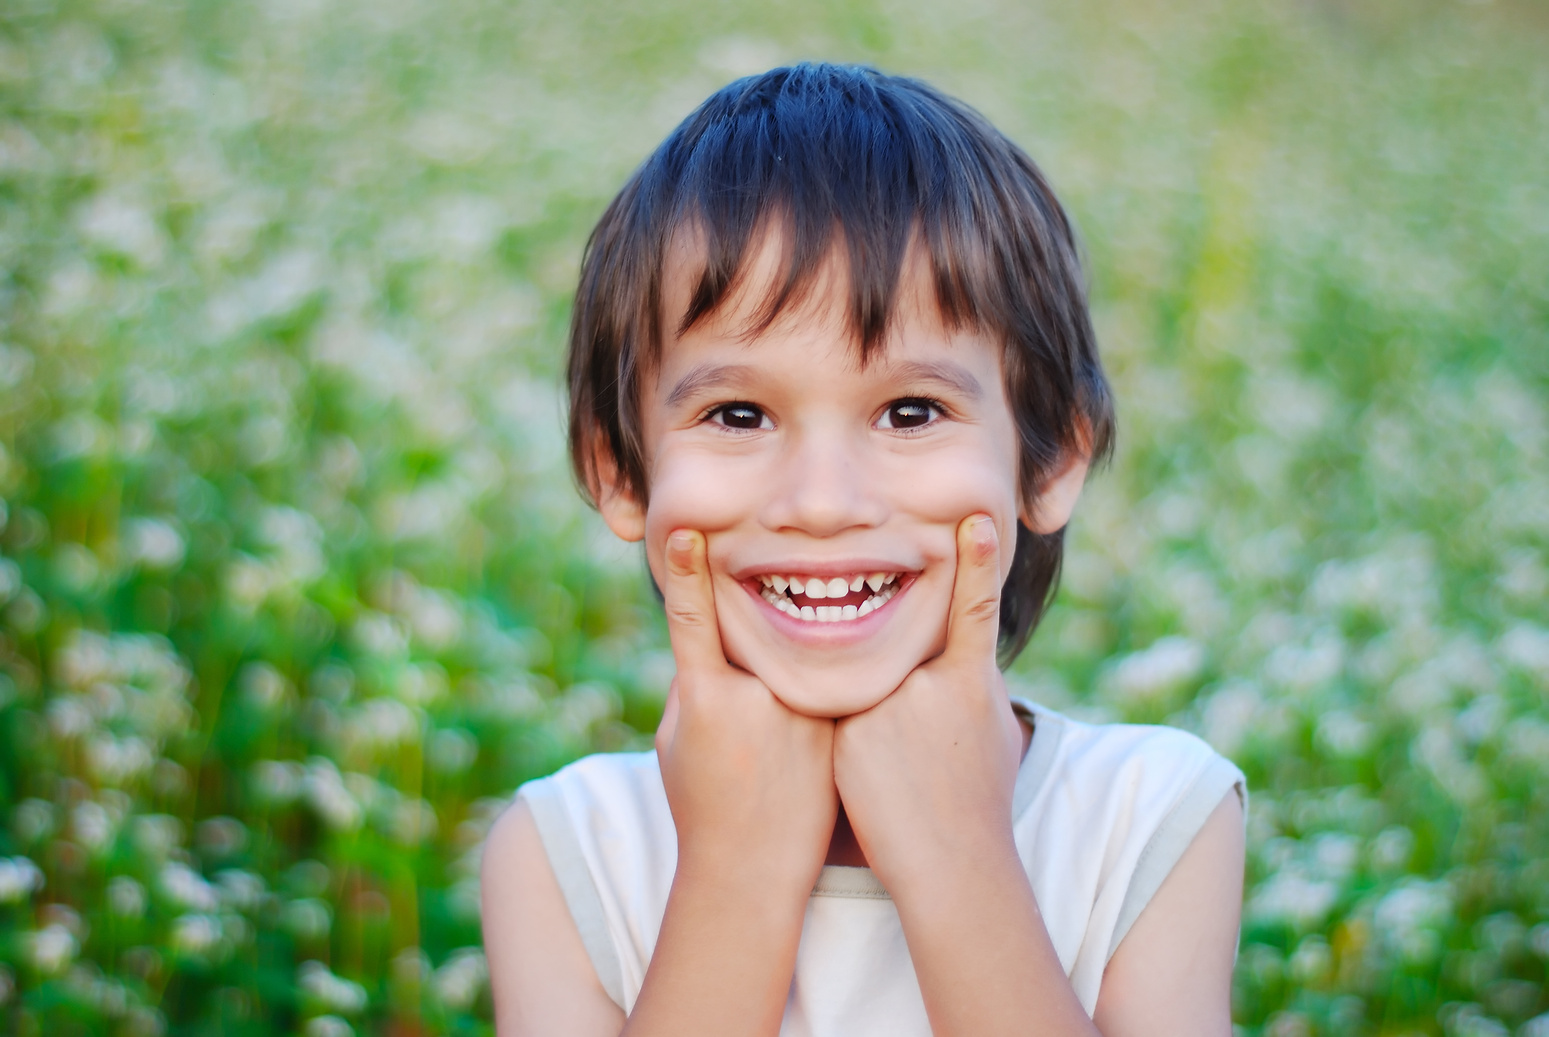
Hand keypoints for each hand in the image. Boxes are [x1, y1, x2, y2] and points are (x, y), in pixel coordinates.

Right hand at [655, 530, 838, 886]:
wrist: (753, 868)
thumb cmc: (702, 802)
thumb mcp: (676, 740)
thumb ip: (691, 683)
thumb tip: (704, 635)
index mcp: (706, 695)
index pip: (691, 617)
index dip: (684, 571)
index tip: (686, 531)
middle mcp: (757, 694)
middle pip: (754, 635)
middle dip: (748, 652)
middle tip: (750, 705)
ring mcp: (802, 708)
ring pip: (792, 660)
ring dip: (785, 682)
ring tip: (774, 748)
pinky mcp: (837, 722)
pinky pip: (826, 682)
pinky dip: (817, 694)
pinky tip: (801, 745)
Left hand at [832, 515, 1023, 896]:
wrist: (953, 861)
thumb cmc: (978, 800)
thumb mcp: (990, 730)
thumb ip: (969, 682)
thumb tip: (966, 653)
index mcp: (972, 678)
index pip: (975, 608)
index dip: (977, 561)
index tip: (977, 519)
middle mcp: (931, 680)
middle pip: (900, 657)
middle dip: (904, 699)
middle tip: (923, 754)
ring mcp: (890, 702)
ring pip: (866, 686)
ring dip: (876, 725)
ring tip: (902, 778)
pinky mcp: (852, 727)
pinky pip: (841, 713)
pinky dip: (852, 742)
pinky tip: (875, 782)